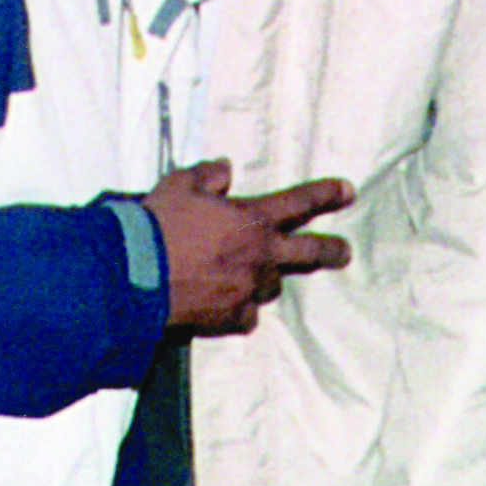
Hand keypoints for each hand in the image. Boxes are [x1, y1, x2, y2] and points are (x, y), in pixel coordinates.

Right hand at [145, 160, 353, 334]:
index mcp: (251, 219)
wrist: (137, 274)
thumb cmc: (158, 225)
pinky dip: (239, 308)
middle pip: (309, 253)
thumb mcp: (179, 185)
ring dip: (264, 278)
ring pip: (271, 285)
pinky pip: (246, 313)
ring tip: (246, 276)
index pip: (299, 201)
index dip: (326, 194)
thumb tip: (224, 169)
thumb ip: (207, 175)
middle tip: (344, 252)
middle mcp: (259, 255)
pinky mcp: (231, 316)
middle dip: (331, 250)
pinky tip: (224, 304)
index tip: (347, 191)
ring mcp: (248, 288)